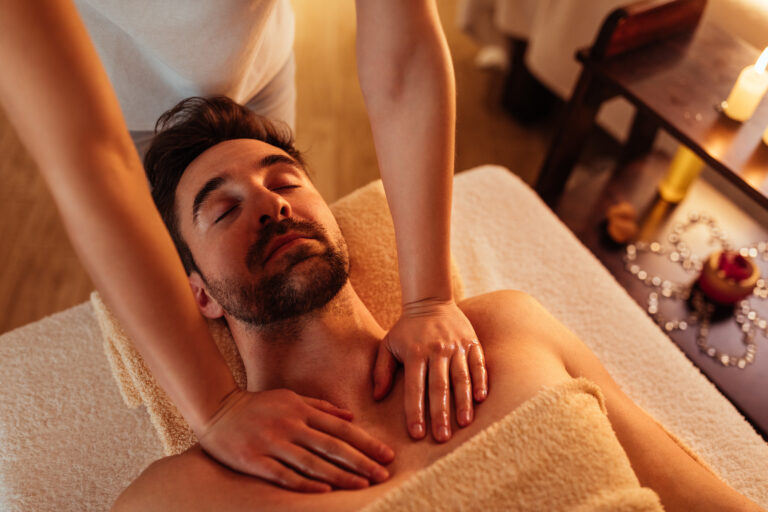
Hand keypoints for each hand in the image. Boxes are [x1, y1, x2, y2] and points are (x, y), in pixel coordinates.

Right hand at [196, 388, 394, 491]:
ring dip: (340, 475)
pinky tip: (324, 491)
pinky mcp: (255, 460)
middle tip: (383, 474)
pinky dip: (304, 483)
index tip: (386, 454)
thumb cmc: (257, 405)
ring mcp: (273, 443)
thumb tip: (351, 417)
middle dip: (361, 461)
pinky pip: (284, 475)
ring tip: (362, 485)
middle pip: (332, 447)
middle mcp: (291, 426)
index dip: (366, 442)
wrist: (216, 409)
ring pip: (312, 463)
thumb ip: (321, 407)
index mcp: (301, 410)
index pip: (341, 429)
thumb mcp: (291, 397)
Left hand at [373, 298, 487, 441]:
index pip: (414, 388)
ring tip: (464, 423)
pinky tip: (481, 399)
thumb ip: (381, 370)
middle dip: (441, 414)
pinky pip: (478, 364)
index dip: (415, 412)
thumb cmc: (406, 329)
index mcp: (415, 354)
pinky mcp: (471, 342)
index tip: (417, 434)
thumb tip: (377, 397)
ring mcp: (456, 346)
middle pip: (439, 387)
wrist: (430, 301)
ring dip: (463, 402)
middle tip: (442, 437)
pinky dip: (481, 381)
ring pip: (461, 378)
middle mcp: (436, 351)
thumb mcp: (387, 345)